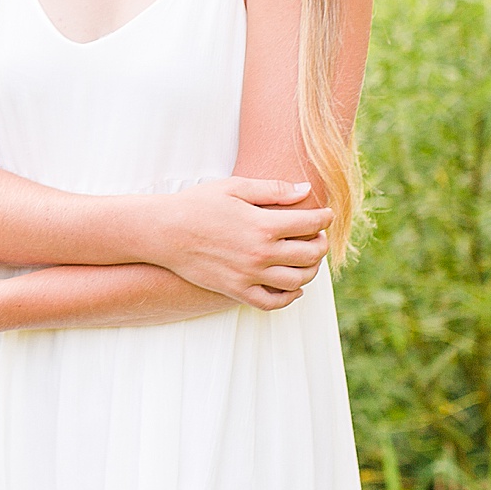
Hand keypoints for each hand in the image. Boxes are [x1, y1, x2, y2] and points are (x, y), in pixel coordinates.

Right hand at [156, 176, 332, 310]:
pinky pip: (272, 302)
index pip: (310, 224)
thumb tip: (305, 190)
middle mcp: (261, 254)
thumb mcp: (234, 187)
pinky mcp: (236, 291)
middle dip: (321, 243)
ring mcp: (249, 276)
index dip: (324, 217)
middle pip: (310, 254)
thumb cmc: (197, 204)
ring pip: (297, 281)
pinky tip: (293, 287)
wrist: (163, 232)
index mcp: (263, 225)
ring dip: (311, 270)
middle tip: (319, 236)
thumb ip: (272, 189)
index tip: (326, 214)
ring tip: (309, 259)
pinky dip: (290, 297)